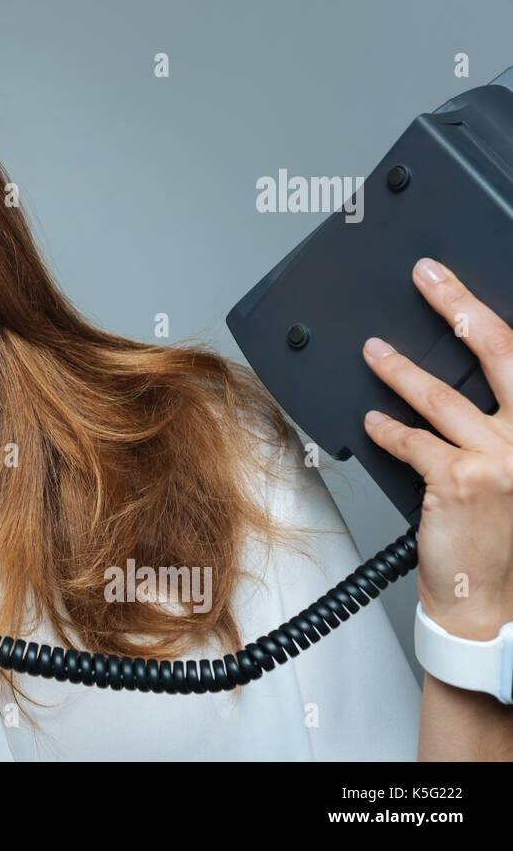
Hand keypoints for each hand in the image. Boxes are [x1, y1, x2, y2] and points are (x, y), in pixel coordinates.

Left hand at [361, 257, 512, 640]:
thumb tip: (467, 373)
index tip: (462, 285)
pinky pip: (411, 441)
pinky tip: (371, 422)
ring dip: (399, 369)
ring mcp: (502, 457)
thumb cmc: (502, 527)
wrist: (490, 592)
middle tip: (428, 277)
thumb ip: (501, 419)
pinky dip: (385, 430)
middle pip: (500, 352)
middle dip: (459, 305)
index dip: (491, 316)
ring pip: (440, 396)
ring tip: (374, 351)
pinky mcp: (460, 480)